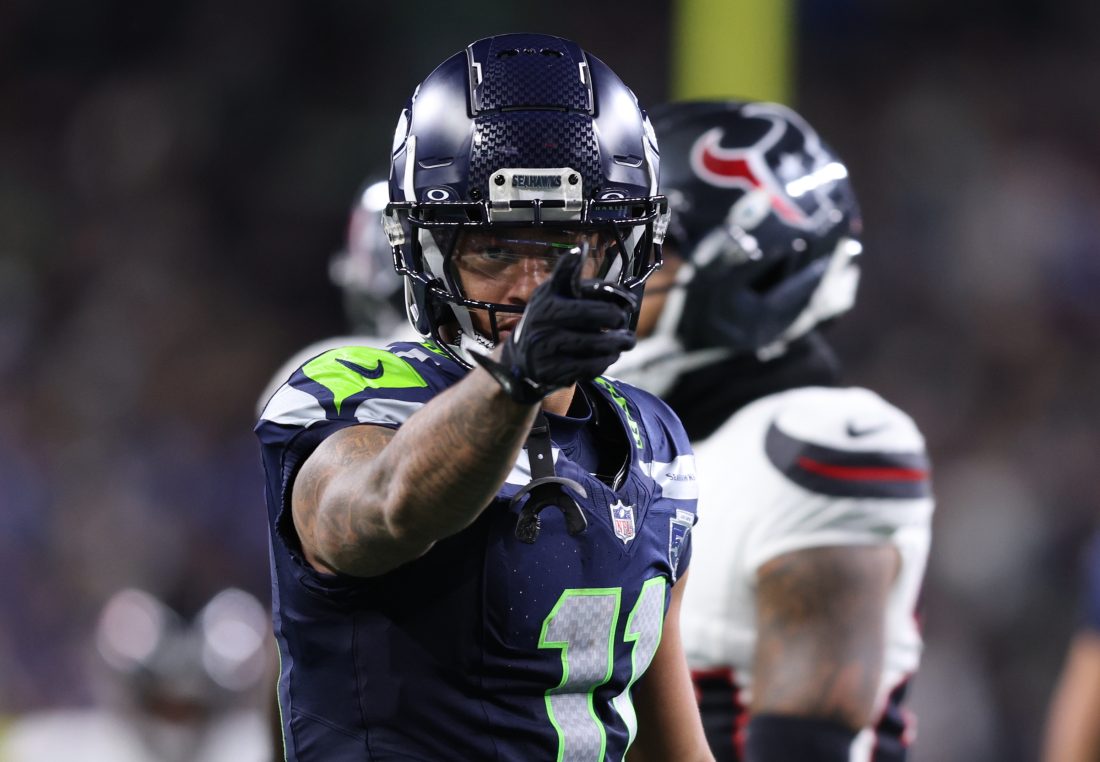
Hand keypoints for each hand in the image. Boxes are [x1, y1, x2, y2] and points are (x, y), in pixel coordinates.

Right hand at [473, 248, 637, 402]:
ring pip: (593, 344)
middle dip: (616, 321)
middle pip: (591, 317)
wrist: (520, 359)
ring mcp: (545, 349)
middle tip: (625, 325)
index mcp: (547, 299)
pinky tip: (609, 357)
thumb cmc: (545, 320)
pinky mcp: (551, 372)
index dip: (613, 298)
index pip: (585, 292)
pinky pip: (587, 367)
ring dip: (616, 344)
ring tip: (625, 342)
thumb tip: (580, 248)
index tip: (629, 304)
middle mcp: (543, 322)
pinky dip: (604, 362)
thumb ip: (568, 274)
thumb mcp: (551, 293)